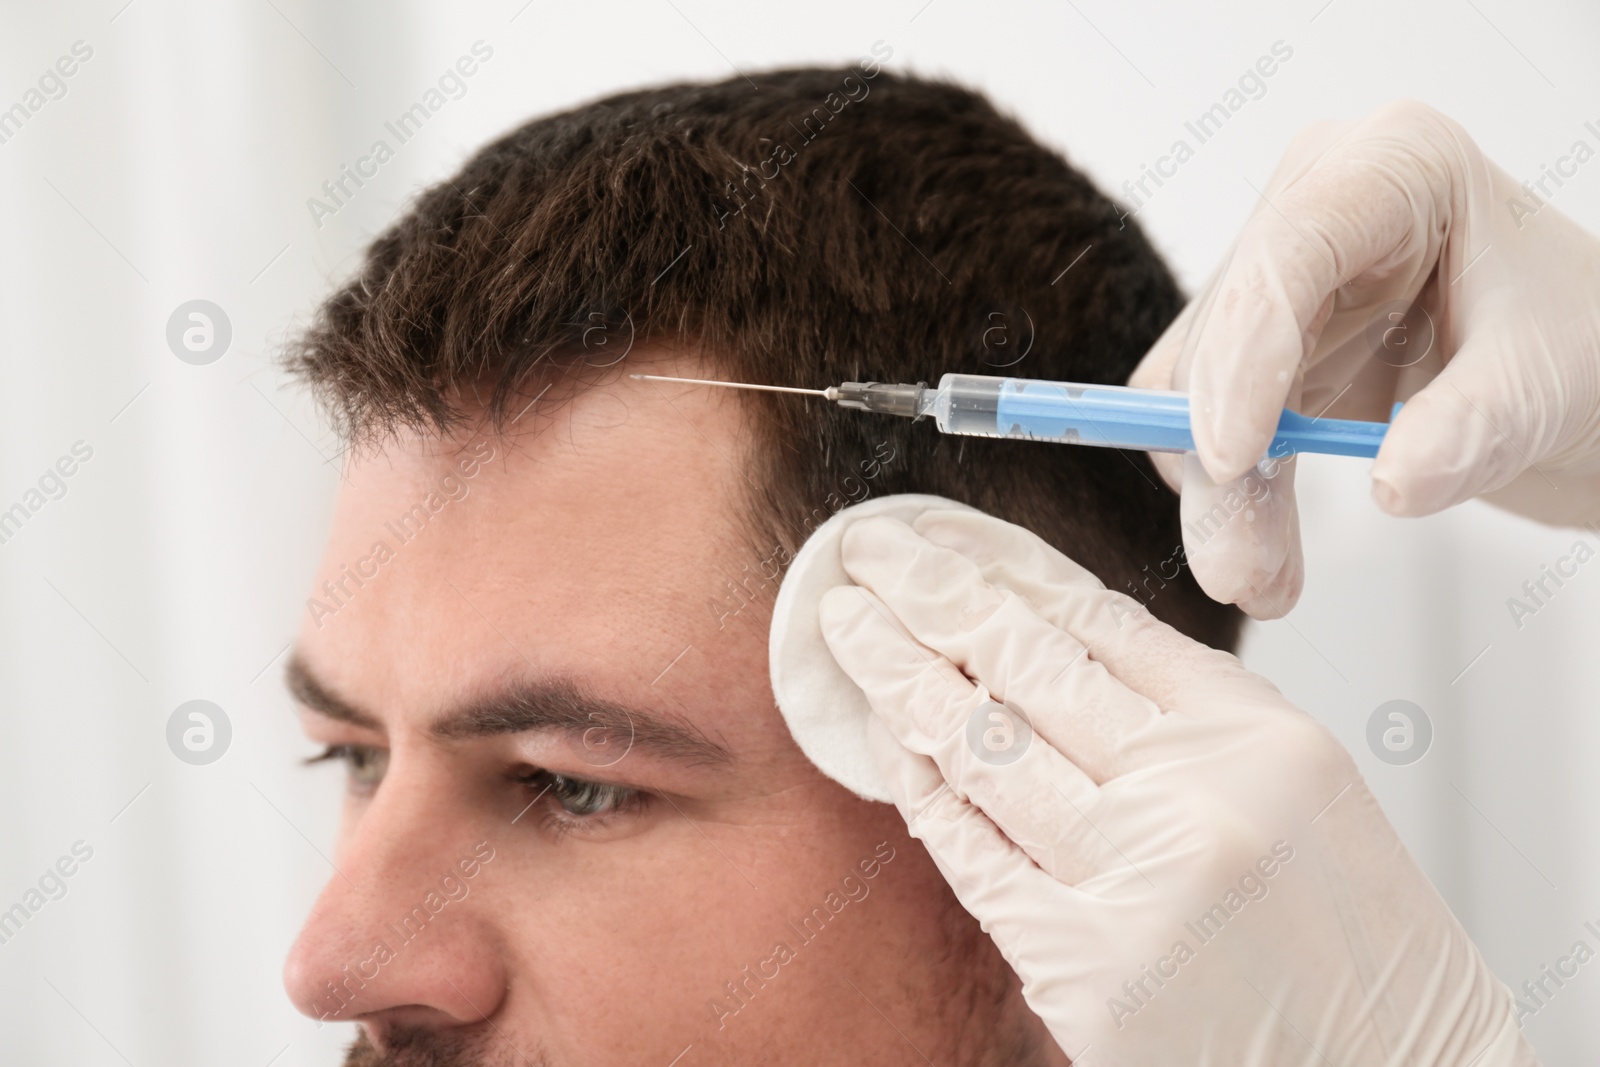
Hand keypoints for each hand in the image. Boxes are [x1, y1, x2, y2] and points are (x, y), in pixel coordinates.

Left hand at [818, 509, 1536, 1066]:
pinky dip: (920, 784)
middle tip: (867, 551)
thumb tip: (1046, 641)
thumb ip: (1188, 712)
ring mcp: (1136, 882)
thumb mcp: (1302, 788)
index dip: (999, 564)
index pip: (1097, 616)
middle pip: (1027, 660)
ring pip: (982, 742)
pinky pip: (972, 850)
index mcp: (1262, 734)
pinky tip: (884, 734)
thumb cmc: (1356, 948)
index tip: (940, 535)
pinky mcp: (1083, 968)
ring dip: (896, 671)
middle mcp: (1199, 794)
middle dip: (929, 591)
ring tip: (846, 625)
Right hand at [1131, 100, 1599, 618]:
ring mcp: (1280, 281)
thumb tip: (1393, 484)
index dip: (1244, 356)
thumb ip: (1476, 426)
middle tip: (1242, 568)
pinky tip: (1267, 546)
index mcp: (1395, 166)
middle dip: (1224, 459)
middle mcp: (1316, 209)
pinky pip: (1204, 424)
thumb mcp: (1550, 380)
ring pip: (1194, 392)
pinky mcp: (1260, 349)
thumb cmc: (1582, 340)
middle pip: (1224, 335)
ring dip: (1219, 494)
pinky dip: (1230, 496)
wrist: (1584, 375)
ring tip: (1261, 578)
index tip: (1232, 459)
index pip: (1287, 252)